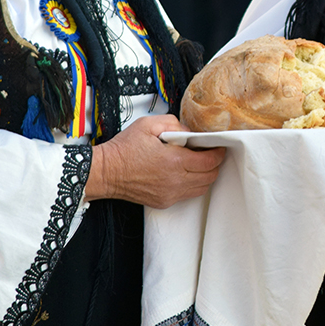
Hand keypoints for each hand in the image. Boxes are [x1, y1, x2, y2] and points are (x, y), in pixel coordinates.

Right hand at [85, 113, 224, 207]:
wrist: (106, 172)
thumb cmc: (124, 149)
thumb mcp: (148, 124)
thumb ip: (174, 124)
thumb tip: (189, 132)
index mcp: (174, 160)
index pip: (210, 160)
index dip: (218, 152)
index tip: (218, 145)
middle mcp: (175, 180)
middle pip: (210, 176)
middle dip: (214, 163)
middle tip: (210, 153)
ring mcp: (170, 194)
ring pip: (202, 188)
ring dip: (205, 175)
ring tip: (198, 163)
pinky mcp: (164, 202)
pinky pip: (187, 195)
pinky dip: (192, 185)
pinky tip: (184, 174)